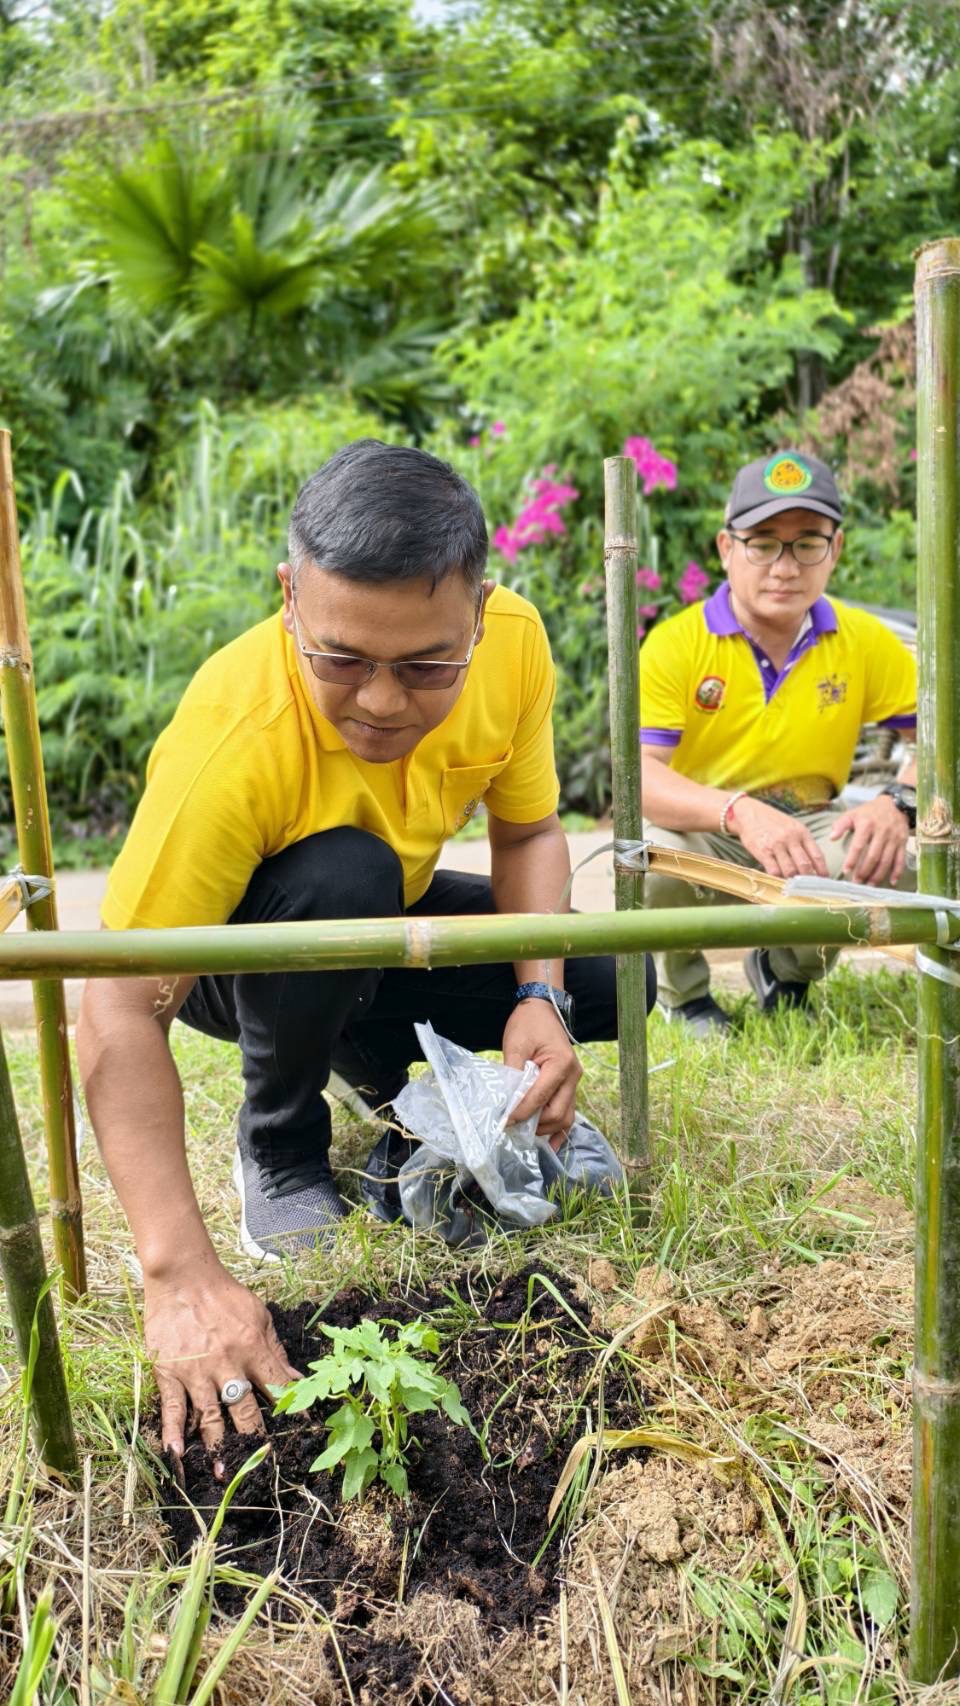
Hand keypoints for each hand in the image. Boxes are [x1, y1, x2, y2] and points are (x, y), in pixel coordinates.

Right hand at [145, 1261, 300, 1466]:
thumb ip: (276, 1349)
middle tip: (260, 1464)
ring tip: (225, 1472)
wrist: (183, 1276)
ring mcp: (196, 1371)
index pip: (276, 1386)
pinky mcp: (169, 1372)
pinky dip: (173, 1431)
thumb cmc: (223, 1293)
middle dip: (254, 1438)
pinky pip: (172, 1407)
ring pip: (210, 1416)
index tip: (300, 1431)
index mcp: (253, 1348)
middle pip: (244, 1410)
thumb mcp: (258, 1314)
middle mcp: (227, 1364)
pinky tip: (176, 1453)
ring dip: (218, 1446)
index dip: (290, 1409)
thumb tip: (297, 1377)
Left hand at [501, 999, 581, 1142]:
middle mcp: (573, 1076)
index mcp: (561, 1063)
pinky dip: (558, 1130)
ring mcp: (574, 1083)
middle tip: (510, 1126)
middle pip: (557, 1113)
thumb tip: (505, 1102)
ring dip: (543, 1128)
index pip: (541, 1096)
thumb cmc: (528, 1024)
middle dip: (533, 1124)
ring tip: (522, 1131)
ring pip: (565, 1118)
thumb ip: (513, 1074)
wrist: (542, 1010)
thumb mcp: (516, 1044)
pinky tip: (548, 1145)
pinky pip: (568, 1114)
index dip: (522, 1111)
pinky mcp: (569, 1087)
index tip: (503, 1120)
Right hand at [729, 797, 828, 879]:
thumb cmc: (773, 821)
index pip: (817, 855)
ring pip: (790, 870)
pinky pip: (773, 871)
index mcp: (802, 832)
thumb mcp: (793, 827)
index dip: (822, 870)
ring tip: (794, 884)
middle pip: (805, 865)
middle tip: (808, 886)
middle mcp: (791, 838)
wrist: (750, 813)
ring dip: (793, 880)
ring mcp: (776, 845)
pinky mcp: (762, 852)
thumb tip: (814, 864)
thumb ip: (803, 843)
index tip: (824, 879)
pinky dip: (778, 878)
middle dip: (808, 879)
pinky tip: (779, 879)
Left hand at [829, 794, 908, 885]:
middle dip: (864, 871)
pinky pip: (900, 859)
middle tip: (857, 882)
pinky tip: (891, 882)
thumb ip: (841, 825)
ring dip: (878, 875)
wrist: (895, 804)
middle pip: (873, 856)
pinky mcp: (903, 842)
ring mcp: (894, 838)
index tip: (846, 870)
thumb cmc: (870, 811)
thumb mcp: (853, 813)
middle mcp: (882, 832)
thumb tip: (831, 838)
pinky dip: (897, 872)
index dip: (852, 859)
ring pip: (886, 860)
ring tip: (870, 885)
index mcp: (867, 824)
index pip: (859, 845)